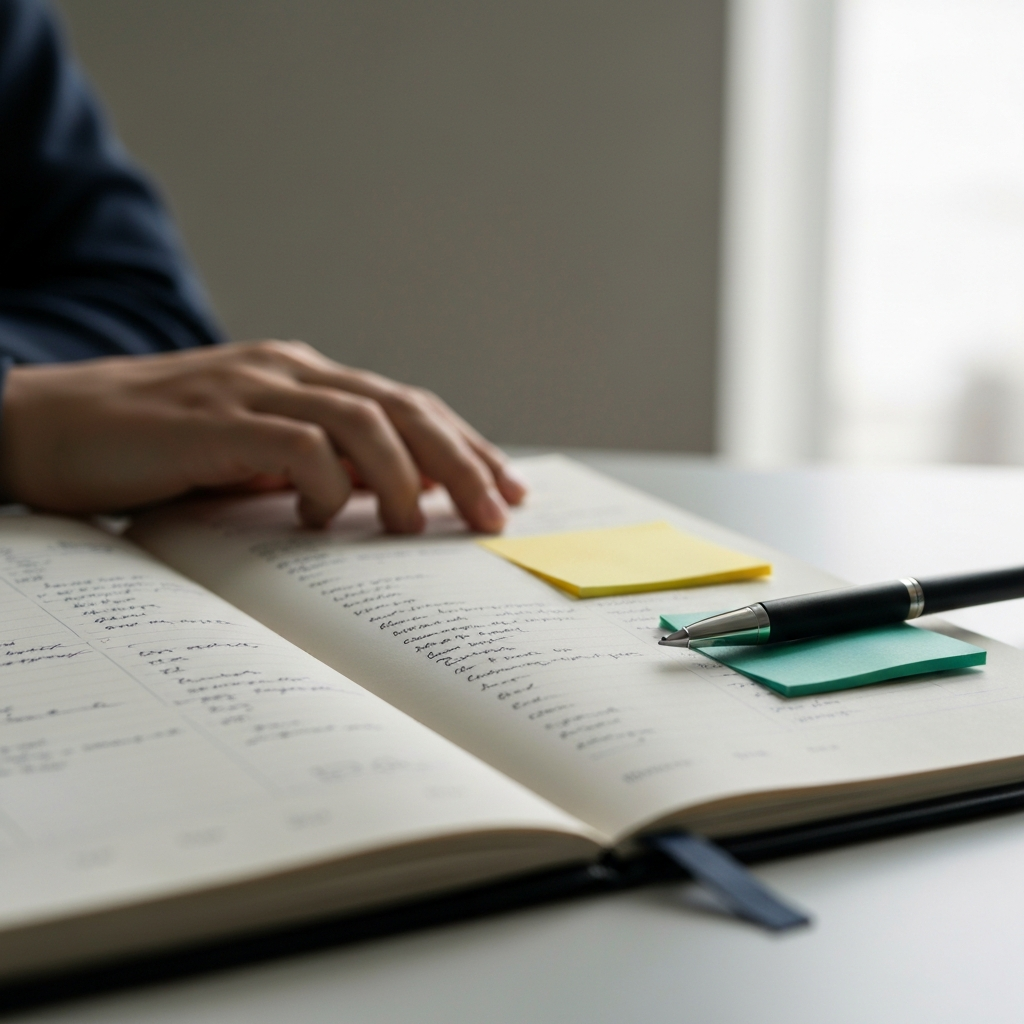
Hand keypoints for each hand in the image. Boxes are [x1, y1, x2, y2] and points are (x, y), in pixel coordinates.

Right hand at [0, 340, 525, 530]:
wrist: (45, 425)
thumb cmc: (157, 449)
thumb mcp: (253, 455)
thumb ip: (318, 463)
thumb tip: (393, 495)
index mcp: (304, 377)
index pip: (405, 404)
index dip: (462, 444)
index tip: (503, 486)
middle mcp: (287, 371)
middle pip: (400, 407)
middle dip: (460, 459)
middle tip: (497, 510)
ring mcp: (249, 388)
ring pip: (360, 419)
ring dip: (401, 475)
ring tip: (415, 524)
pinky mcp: (210, 418)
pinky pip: (293, 444)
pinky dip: (322, 483)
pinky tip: (319, 517)